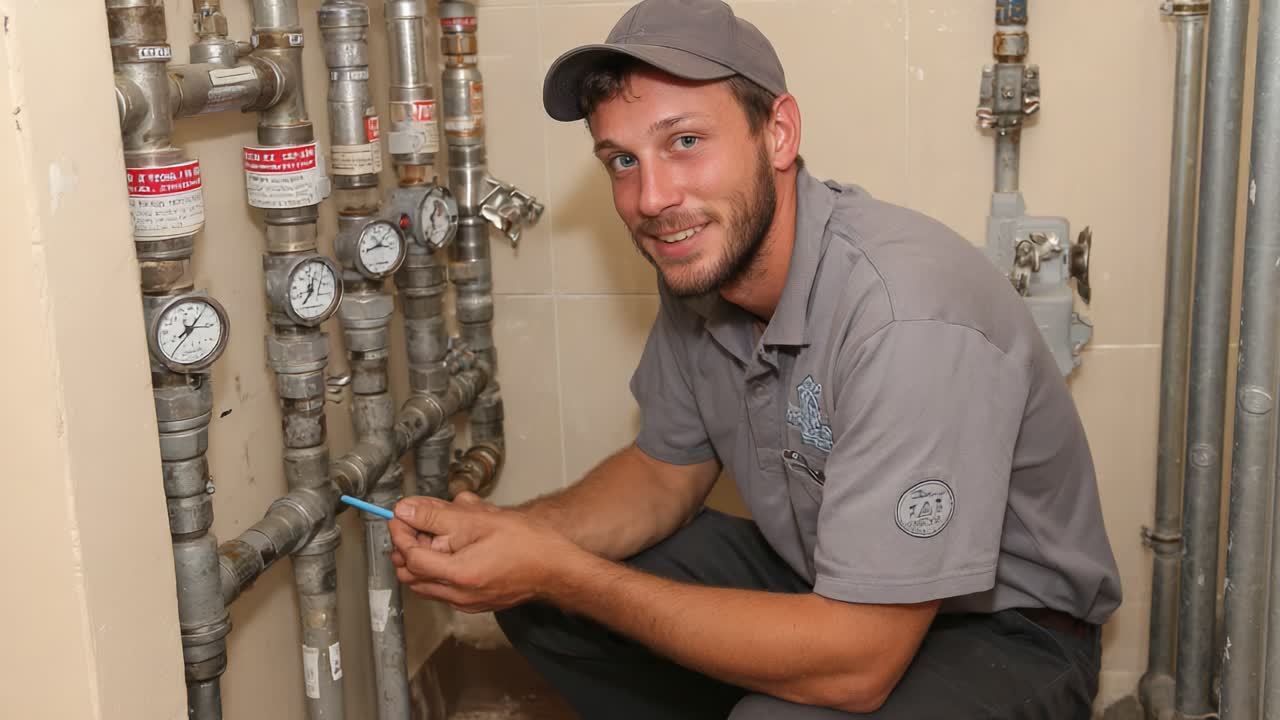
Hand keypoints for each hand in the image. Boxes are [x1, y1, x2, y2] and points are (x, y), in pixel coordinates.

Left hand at [388, 492, 580, 612]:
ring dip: (423, 556)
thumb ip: (438, 516)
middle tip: (415, 523)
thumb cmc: (530, 544)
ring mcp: (467, 602)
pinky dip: (439, 566)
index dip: (400, 533)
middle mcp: (458, 595)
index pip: (409, 556)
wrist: (559, 569)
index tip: (400, 515)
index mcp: (458, 575)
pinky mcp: (475, 601)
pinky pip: (443, 587)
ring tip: (438, 531)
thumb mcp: (481, 520)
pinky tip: (457, 545)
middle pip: (411, 575)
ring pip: (426, 582)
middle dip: (406, 546)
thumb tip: (406, 511)